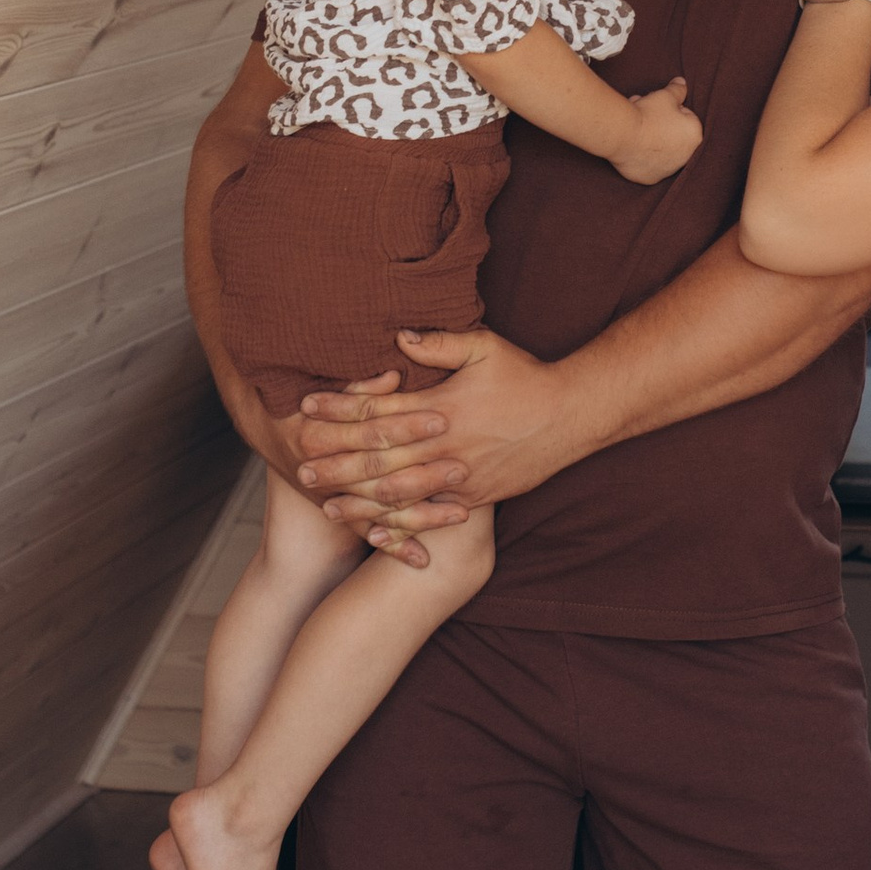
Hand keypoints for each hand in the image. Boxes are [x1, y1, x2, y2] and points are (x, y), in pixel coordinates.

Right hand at [286, 363, 458, 560]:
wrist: (266, 429)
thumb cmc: (305, 401)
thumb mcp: (327, 387)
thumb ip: (362, 388)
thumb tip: (397, 375)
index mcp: (319, 429)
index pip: (370, 425)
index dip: (406, 422)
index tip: (442, 419)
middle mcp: (322, 466)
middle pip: (380, 469)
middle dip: (422, 471)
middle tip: (460, 468)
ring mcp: (330, 495)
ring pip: (380, 507)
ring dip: (421, 514)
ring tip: (461, 513)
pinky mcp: (338, 514)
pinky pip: (369, 533)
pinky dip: (395, 546)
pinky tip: (423, 559)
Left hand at [301, 327, 571, 563]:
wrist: (570, 418)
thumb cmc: (524, 377)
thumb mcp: (486, 347)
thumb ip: (440, 342)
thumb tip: (397, 338)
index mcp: (441, 406)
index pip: (379, 407)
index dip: (340, 407)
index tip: (307, 407)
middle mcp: (445, 445)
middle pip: (381, 456)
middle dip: (338, 462)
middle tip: (301, 467)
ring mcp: (459, 476)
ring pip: (400, 493)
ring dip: (361, 499)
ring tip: (326, 504)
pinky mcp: (473, 498)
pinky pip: (430, 516)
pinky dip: (400, 526)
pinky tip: (375, 531)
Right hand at [608, 77, 701, 185]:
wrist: (623, 134)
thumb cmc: (649, 114)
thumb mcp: (665, 95)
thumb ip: (677, 90)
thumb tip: (682, 82)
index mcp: (695, 135)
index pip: (685, 116)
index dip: (670, 109)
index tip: (657, 107)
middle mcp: (685, 157)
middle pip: (672, 134)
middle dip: (660, 124)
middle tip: (645, 114)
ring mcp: (668, 170)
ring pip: (660, 149)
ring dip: (652, 139)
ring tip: (636, 128)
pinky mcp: (650, 178)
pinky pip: (647, 164)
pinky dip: (641, 155)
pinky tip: (632, 145)